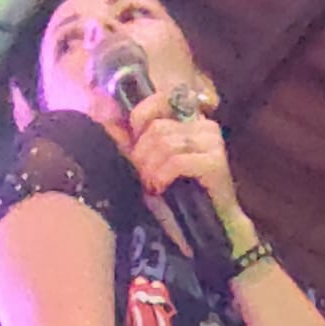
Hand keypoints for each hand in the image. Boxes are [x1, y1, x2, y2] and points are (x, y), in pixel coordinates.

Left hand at [127, 91, 239, 217]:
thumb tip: (109, 122)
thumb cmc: (181, 197)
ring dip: (151, 169)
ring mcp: (212, 142)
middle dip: (143, 155)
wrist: (213, 225)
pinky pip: (176, 162)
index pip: (160, 100)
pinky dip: (162, 176)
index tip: (134, 147)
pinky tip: (161, 188)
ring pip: (165, 144)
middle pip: (157, 128)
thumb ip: (138, 144)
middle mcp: (204, 126)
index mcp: (190, 120)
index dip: (140, 119)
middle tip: (143, 177)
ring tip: (152, 186)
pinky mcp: (215, 162)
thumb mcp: (155, 165)